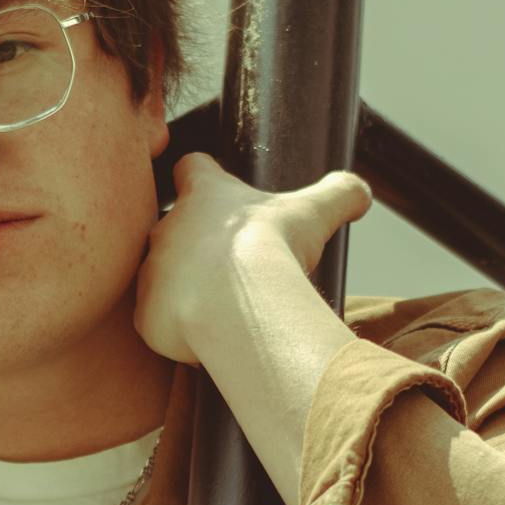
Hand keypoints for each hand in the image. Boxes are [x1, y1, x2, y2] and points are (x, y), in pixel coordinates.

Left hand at [134, 152, 372, 365]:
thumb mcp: (316, 212)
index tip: (214, 189)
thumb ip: (340, 194)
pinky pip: (157, 323)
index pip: (192, 168)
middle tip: (233, 270)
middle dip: (198, 249)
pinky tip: (209, 336)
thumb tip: (360, 192)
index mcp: (203, 194)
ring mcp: (151, 272)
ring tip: (224, 308)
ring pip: (163, 278)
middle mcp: (166, 227)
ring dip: (187, 290)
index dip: (201, 176)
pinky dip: (179, 331)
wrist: (240, 303)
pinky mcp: (144, 315)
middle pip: (174, 230)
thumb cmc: (274, 248)